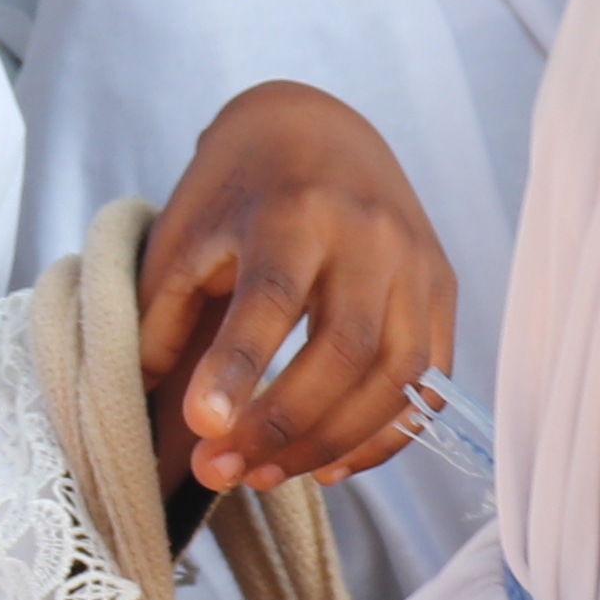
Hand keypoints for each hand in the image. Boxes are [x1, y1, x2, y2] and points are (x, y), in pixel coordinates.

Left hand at [140, 81, 453, 499]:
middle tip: (221, 471)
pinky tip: (328, 463)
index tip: (199, 427)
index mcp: (294, 209)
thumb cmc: (237, 189)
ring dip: (332, 442)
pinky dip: (384, 436)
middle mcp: (368, 234)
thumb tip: (157, 412)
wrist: (316, 125)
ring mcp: (416, 262)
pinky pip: (429, 381)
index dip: (238, 367)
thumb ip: (165, 318)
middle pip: (345, 349)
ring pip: (397, 375)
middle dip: (284, 426)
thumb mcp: (185, 235)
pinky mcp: (442, 288)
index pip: (271, 298)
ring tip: (264, 475)